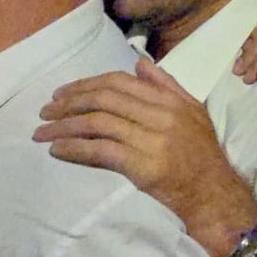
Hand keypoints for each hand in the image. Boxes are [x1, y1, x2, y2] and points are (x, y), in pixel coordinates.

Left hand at [35, 60, 256, 256]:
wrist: (214, 193)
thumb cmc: (202, 153)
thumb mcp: (192, 110)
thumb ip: (166, 85)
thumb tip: (138, 64)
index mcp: (168, 99)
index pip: (119, 82)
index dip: (86, 84)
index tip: (63, 93)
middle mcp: (159, 114)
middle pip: (104, 99)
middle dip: (70, 102)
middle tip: (45, 111)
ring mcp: (151, 139)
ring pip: (99, 123)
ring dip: (65, 126)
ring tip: (43, 132)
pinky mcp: (142, 166)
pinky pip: (102, 152)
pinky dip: (76, 149)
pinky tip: (58, 150)